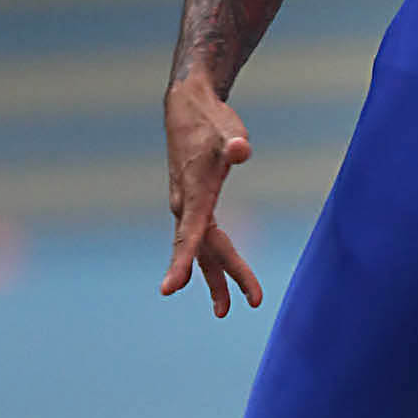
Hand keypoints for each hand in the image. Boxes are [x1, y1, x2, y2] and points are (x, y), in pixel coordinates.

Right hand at [161, 79, 262, 317]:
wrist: (188, 107)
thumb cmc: (210, 120)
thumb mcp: (227, 129)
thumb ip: (234, 142)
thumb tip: (242, 149)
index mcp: (193, 194)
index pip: (190, 234)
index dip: (181, 262)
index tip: (171, 288)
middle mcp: (185, 205)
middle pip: (204, 250)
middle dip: (224, 279)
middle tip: (246, 304)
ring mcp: (187, 207)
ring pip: (203, 250)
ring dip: (217, 278)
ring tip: (227, 309)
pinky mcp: (193, 204)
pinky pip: (202, 241)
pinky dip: (214, 260)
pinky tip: (221, 277)